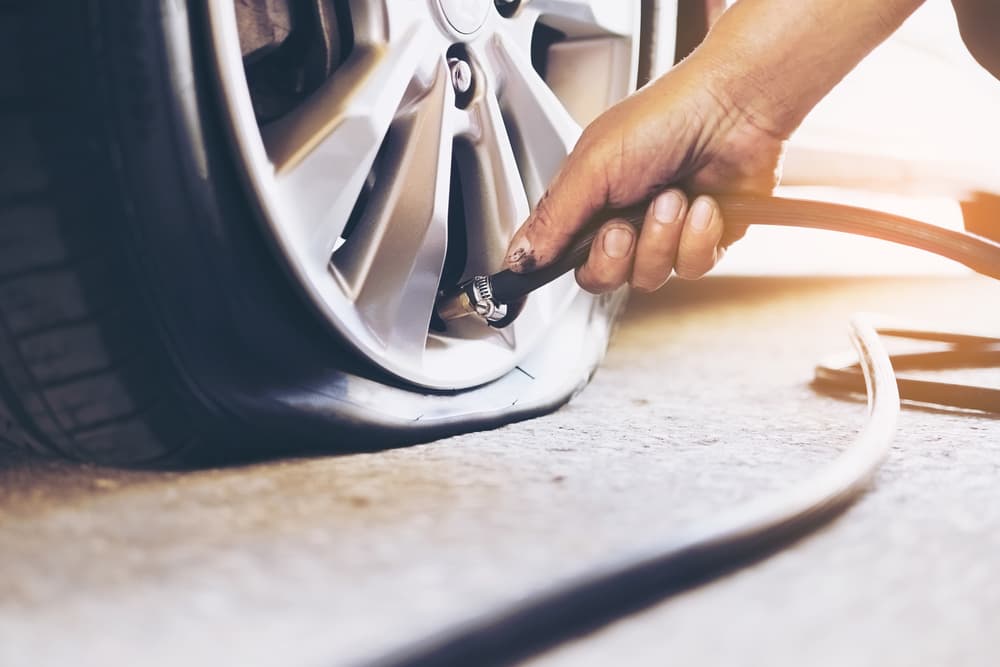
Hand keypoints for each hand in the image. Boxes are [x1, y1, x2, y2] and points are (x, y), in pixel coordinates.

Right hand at [503, 53, 785, 292]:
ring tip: (673, 198)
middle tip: (624, 224)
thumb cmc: (666, 117)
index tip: (547, 268)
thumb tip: (518, 256)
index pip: (558, 254)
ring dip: (662, 238)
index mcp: (588, 200)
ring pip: (649, 276)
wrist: (736, 109)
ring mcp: (663, 233)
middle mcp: (623, 219)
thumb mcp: (592, 166)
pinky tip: (703, 206)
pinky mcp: (703, 241)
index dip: (553, 267)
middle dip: (615, 254)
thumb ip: (553, 218)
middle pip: (602, 277)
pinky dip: (698, 237)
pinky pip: (692, 268)